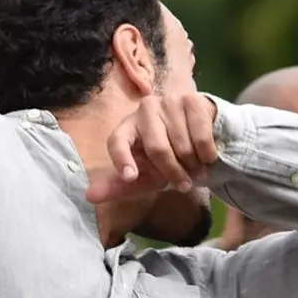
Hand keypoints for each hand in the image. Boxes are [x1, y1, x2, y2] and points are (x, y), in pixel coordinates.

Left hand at [86, 92, 219, 204]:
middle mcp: (144, 110)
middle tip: (184, 186)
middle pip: (157, 148)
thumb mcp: (144, 176)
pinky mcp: (193, 100)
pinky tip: (208, 158)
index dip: (122, 159)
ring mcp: (169, 101)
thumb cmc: (165, 159)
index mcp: (127, 128)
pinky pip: (201, 136)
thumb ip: (120, 186)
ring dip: (194, 166)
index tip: (130, 177)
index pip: (118, 140)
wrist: (200, 137)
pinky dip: (207, 154)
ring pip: (183, 144)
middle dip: (173, 173)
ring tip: (198, 171)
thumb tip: (89, 196)